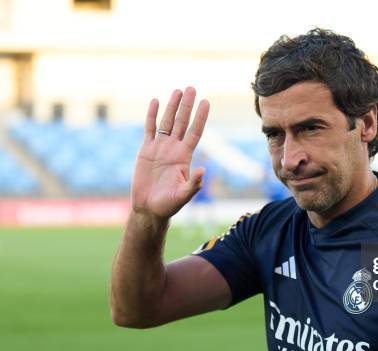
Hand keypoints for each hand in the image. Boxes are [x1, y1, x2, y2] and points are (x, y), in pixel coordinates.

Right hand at [131, 87, 209, 218]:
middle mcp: (174, 148)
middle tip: (192, 88)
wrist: (149, 208)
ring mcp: (160, 148)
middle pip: (182, 122)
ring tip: (178, 90)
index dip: (200, 117)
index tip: (206, 102)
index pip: (195, 132)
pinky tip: (155, 101)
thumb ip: (193, 183)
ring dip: (172, 106)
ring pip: (167, 122)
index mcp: (185, 156)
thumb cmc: (168, 205)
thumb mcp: (183, 195)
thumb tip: (204, 170)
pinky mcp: (145, 150)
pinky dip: (152, 115)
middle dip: (187, 106)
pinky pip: (149, 129)